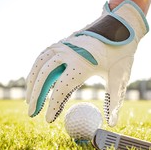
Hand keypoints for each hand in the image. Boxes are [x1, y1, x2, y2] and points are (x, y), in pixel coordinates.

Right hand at [26, 0, 148, 125]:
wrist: (121, 25)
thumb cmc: (121, 54)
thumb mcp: (119, 78)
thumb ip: (113, 102)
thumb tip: (111, 125)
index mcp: (82, 63)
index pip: (61, 88)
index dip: (52, 106)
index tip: (47, 120)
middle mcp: (68, 52)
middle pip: (44, 76)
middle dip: (36, 97)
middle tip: (31, 113)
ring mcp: (63, 45)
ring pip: (39, 65)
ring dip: (32, 83)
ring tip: (29, 100)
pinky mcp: (62, 42)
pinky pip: (43, 57)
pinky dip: (35, 70)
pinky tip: (34, 82)